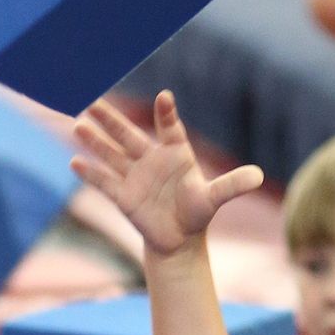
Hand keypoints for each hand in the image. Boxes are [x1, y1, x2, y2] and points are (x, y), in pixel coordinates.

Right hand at [70, 93, 261, 256]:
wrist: (178, 238)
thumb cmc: (197, 212)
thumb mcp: (214, 198)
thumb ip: (232, 185)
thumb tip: (259, 176)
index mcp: (175, 153)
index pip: (169, 128)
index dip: (167, 114)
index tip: (165, 97)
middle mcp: (151, 160)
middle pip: (128, 135)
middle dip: (111, 120)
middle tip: (94, 100)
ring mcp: (134, 176)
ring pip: (112, 154)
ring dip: (95, 142)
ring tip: (78, 125)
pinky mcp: (123, 196)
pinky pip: (104, 182)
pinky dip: (90, 174)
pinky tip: (75, 163)